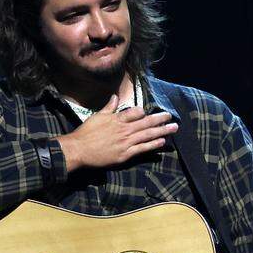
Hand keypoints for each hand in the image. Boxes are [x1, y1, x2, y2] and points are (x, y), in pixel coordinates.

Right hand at [56, 95, 178, 171]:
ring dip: (162, 131)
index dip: (143, 112)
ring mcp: (126, 142)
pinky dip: (153, 145)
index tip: (148, 111)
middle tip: (170, 116)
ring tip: (173, 128)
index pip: (135, 112)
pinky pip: (143, 149)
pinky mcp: (125, 155)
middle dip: (160, 119)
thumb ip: (108, 108)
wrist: (79, 150)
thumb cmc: (86, 133)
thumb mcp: (96, 117)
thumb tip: (115, 97)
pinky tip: (162, 142)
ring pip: (147, 135)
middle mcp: (124, 130)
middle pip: (146, 122)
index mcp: (117, 119)